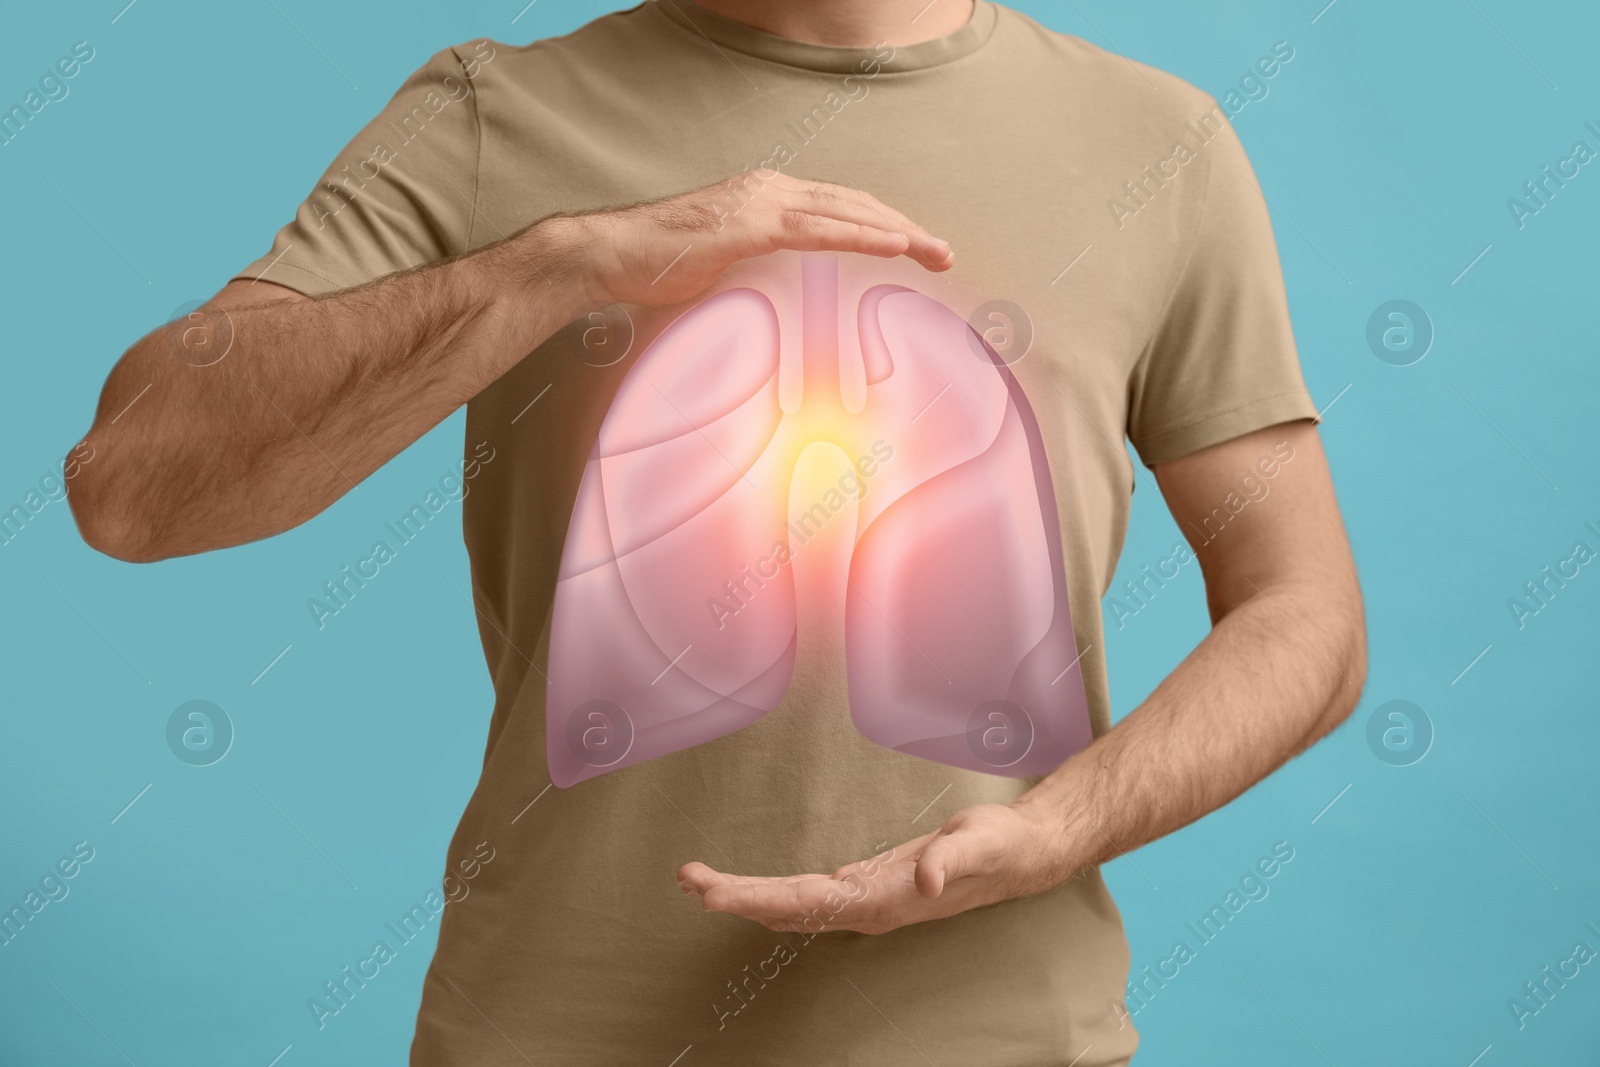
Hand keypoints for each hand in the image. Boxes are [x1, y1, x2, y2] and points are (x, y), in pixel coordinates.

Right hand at [554, 171, 954, 308]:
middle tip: (946, 253)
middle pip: (854, 204)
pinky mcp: (749, 223)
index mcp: (766, 199)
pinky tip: (894, 243)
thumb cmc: (655, 270)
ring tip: (936, 251)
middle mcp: (770, 190)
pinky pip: (818, 228)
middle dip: (905, 227)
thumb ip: (756, 279)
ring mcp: (760, 202)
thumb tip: (781, 313)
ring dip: (898, 230)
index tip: (919, 248)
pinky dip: (861, 234)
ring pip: (847, 211)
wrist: (608, 255)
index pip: (839, 208)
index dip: (883, 225)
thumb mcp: (721, 273)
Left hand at [678, 802, 1068, 935]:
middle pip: (786, 909)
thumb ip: (949, 863)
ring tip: (698, 882)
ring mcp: (865, 901)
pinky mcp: (867, 888)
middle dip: (734, 897)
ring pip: (791, 907)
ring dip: (744, 897)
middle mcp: (866, 907)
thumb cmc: (998, 847)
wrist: (1022, 856)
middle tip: (686, 878)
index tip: (713, 892)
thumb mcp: (978, 845)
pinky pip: (807, 897)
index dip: (755, 897)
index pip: (804, 902)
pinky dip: (769, 892)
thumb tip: (923, 885)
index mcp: (881, 900)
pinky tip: (746, 891)